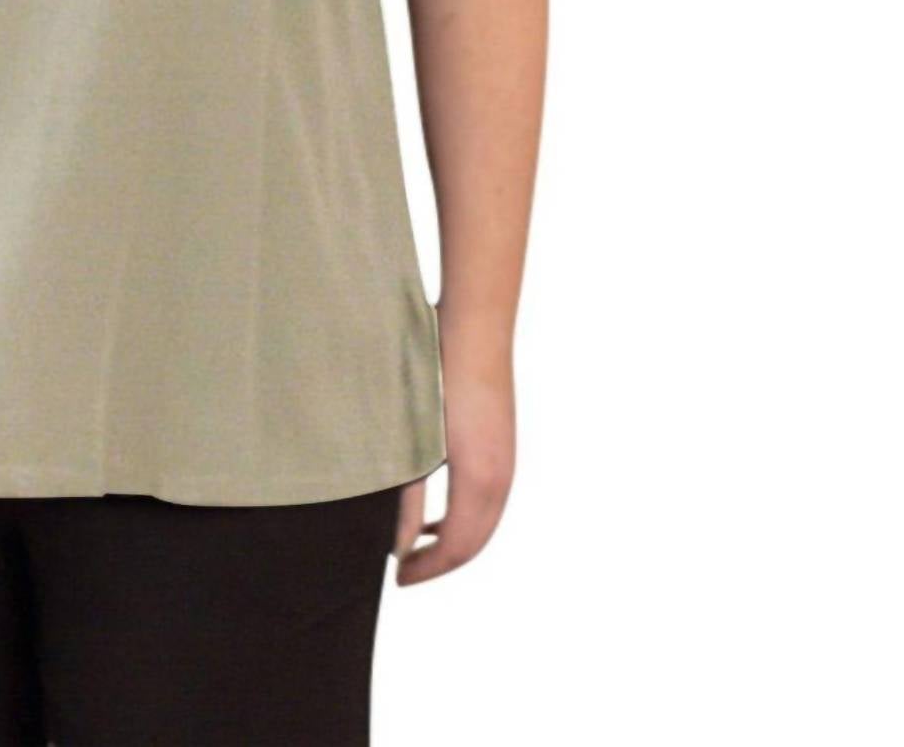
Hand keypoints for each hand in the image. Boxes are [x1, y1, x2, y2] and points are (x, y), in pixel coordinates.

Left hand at [392, 361, 515, 585]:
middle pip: (475, 542)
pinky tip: (436, 513)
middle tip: (404, 571)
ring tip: (416, 547)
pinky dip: (464, 517)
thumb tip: (399, 545)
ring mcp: (506, 459)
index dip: (427, 570)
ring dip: (454, 541)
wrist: (474, 326)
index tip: (397, 579)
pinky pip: (488, 499)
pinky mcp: (502, 443)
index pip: (457, 548)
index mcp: (478, 480)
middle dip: (441, 563)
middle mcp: (501, 476)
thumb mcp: (411, 440)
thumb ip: (405, 496)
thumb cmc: (433, 374)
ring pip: (485, 521)